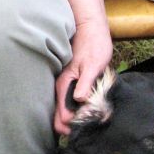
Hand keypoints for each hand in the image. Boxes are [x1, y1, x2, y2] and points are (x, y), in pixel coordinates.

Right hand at [55, 20, 113, 134]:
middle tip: (91, 124)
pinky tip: (88, 108)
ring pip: (64, 111)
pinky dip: (77, 109)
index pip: (62, 117)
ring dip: (76, 118)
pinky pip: (69, 103)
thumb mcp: (93, 65)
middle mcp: (61, 88)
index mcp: (64, 86)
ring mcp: (64, 86)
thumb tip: (80, 100)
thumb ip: (86, 83)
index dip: (74, 126)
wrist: (89, 27)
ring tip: (92, 117)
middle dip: (73, 126)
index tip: (89, 125)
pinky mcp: (69, 83)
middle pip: (60, 118)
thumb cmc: (93, 44)